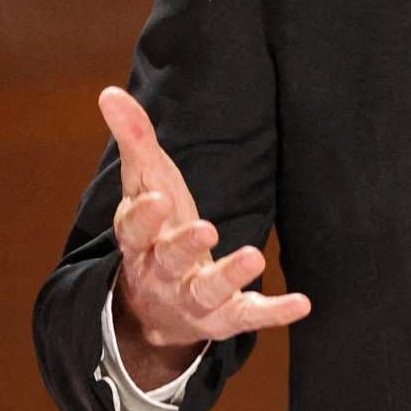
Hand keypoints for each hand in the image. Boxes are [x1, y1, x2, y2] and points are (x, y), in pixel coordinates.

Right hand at [98, 86, 310, 386]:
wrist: (155, 310)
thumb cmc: (156, 231)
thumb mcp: (145, 186)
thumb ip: (135, 141)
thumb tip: (109, 93)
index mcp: (140, 240)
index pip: (132, 229)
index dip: (144, 216)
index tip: (158, 198)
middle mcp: (161, 272)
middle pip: (169, 259)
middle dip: (183, 245)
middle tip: (206, 229)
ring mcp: (192, 299)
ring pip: (207, 291)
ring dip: (229, 275)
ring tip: (254, 257)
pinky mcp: (223, 317)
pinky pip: (248, 316)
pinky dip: (273, 312)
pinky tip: (301, 304)